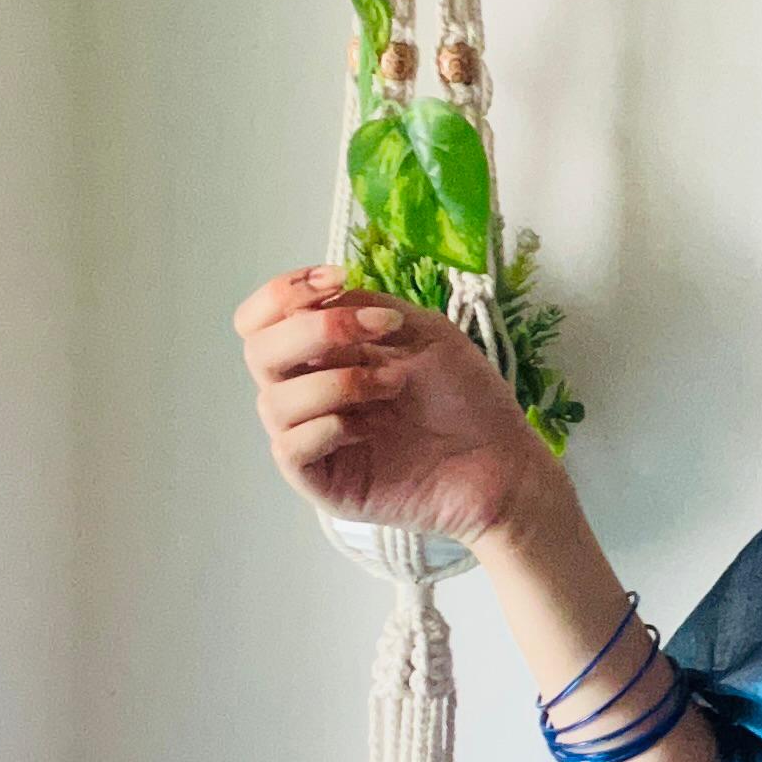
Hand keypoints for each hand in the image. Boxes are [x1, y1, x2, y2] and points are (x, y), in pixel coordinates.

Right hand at [234, 265, 552, 551]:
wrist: (502, 462)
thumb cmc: (467, 400)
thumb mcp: (420, 332)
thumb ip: (364, 307)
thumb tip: (321, 297)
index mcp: (323, 356)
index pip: (261, 320)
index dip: (283, 293)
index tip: (336, 278)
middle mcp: (308, 394)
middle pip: (258, 352)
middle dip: (315, 330)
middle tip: (381, 330)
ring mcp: (312, 439)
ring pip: (273, 402)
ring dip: (337, 381)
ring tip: (395, 385)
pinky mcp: (322, 482)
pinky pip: (291, 449)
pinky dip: (327, 427)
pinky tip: (371, 428)